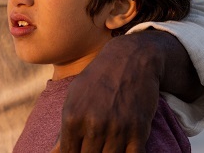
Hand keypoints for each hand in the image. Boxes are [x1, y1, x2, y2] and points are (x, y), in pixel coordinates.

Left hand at [53, 32, 165, 152]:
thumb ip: (64, 128)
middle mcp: (94, 125)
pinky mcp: (139, 131)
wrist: (132, 58)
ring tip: (107, 146)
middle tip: (96, 146)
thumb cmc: (99, 78)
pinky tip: (124, 148)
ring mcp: (117, 129)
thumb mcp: (75, 96)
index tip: (82, 149)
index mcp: (73, 117)